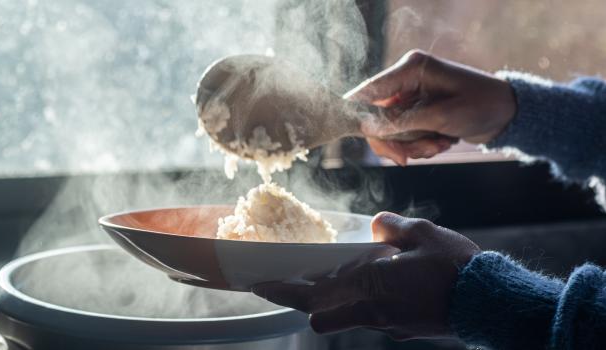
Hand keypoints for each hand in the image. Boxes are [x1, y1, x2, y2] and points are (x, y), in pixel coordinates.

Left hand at [252, 212, 480, 339]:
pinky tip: (375, 285)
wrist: (490, 303)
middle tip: (288, 285)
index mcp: (371, 283)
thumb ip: (392, 227)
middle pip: (319, 313)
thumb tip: (377, 226)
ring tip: (335, 278)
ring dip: (333, 300)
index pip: (313, 293)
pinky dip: (361, 302)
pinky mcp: (400, 328)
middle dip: (300, 301)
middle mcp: (372, 309)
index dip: (283, 290)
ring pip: (344, 315)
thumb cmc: (456, 267)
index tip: (261, 285)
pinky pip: (368, 316)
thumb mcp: (423, 233)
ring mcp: (386, 323)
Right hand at [347, 50, 515, 164]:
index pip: (369, 91)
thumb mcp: (441, 116)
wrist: (508, 114)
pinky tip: (442, 143)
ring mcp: (410, 97)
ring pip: (389, 131)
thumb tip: (368, 129)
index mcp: (411, 68)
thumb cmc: (482, 105)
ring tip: (438, 146)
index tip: (367, 137)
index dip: (360, 115)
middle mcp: (406, 79)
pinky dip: (419, 145)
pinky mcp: (416, 112)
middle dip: (395, 140)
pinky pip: (403, 135)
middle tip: (407, 159)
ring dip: (412, 145)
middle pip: (375, 116)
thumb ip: (402, 122)